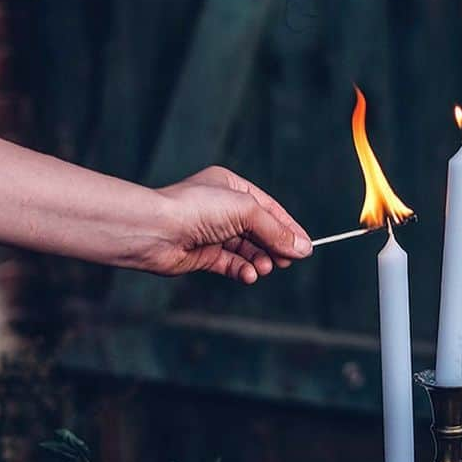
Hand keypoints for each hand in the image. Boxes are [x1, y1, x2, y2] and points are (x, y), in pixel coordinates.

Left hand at [148, 166, 311, 282]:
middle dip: (274, 247)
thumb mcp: (246, 211)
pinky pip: (231, 264)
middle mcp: (221, 208)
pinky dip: (243, 270)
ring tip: (264, 268)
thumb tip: (304, 247)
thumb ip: (275, 230)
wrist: (155, 230)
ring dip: (259, 260)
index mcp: (231, 186)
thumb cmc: (196, 208)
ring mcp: (212, 232)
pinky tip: (249, 275)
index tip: (306, 247)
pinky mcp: (202, 254)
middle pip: (259, 230)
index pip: (269, 208)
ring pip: (246, 250)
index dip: (288, 228)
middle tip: (286, 261)